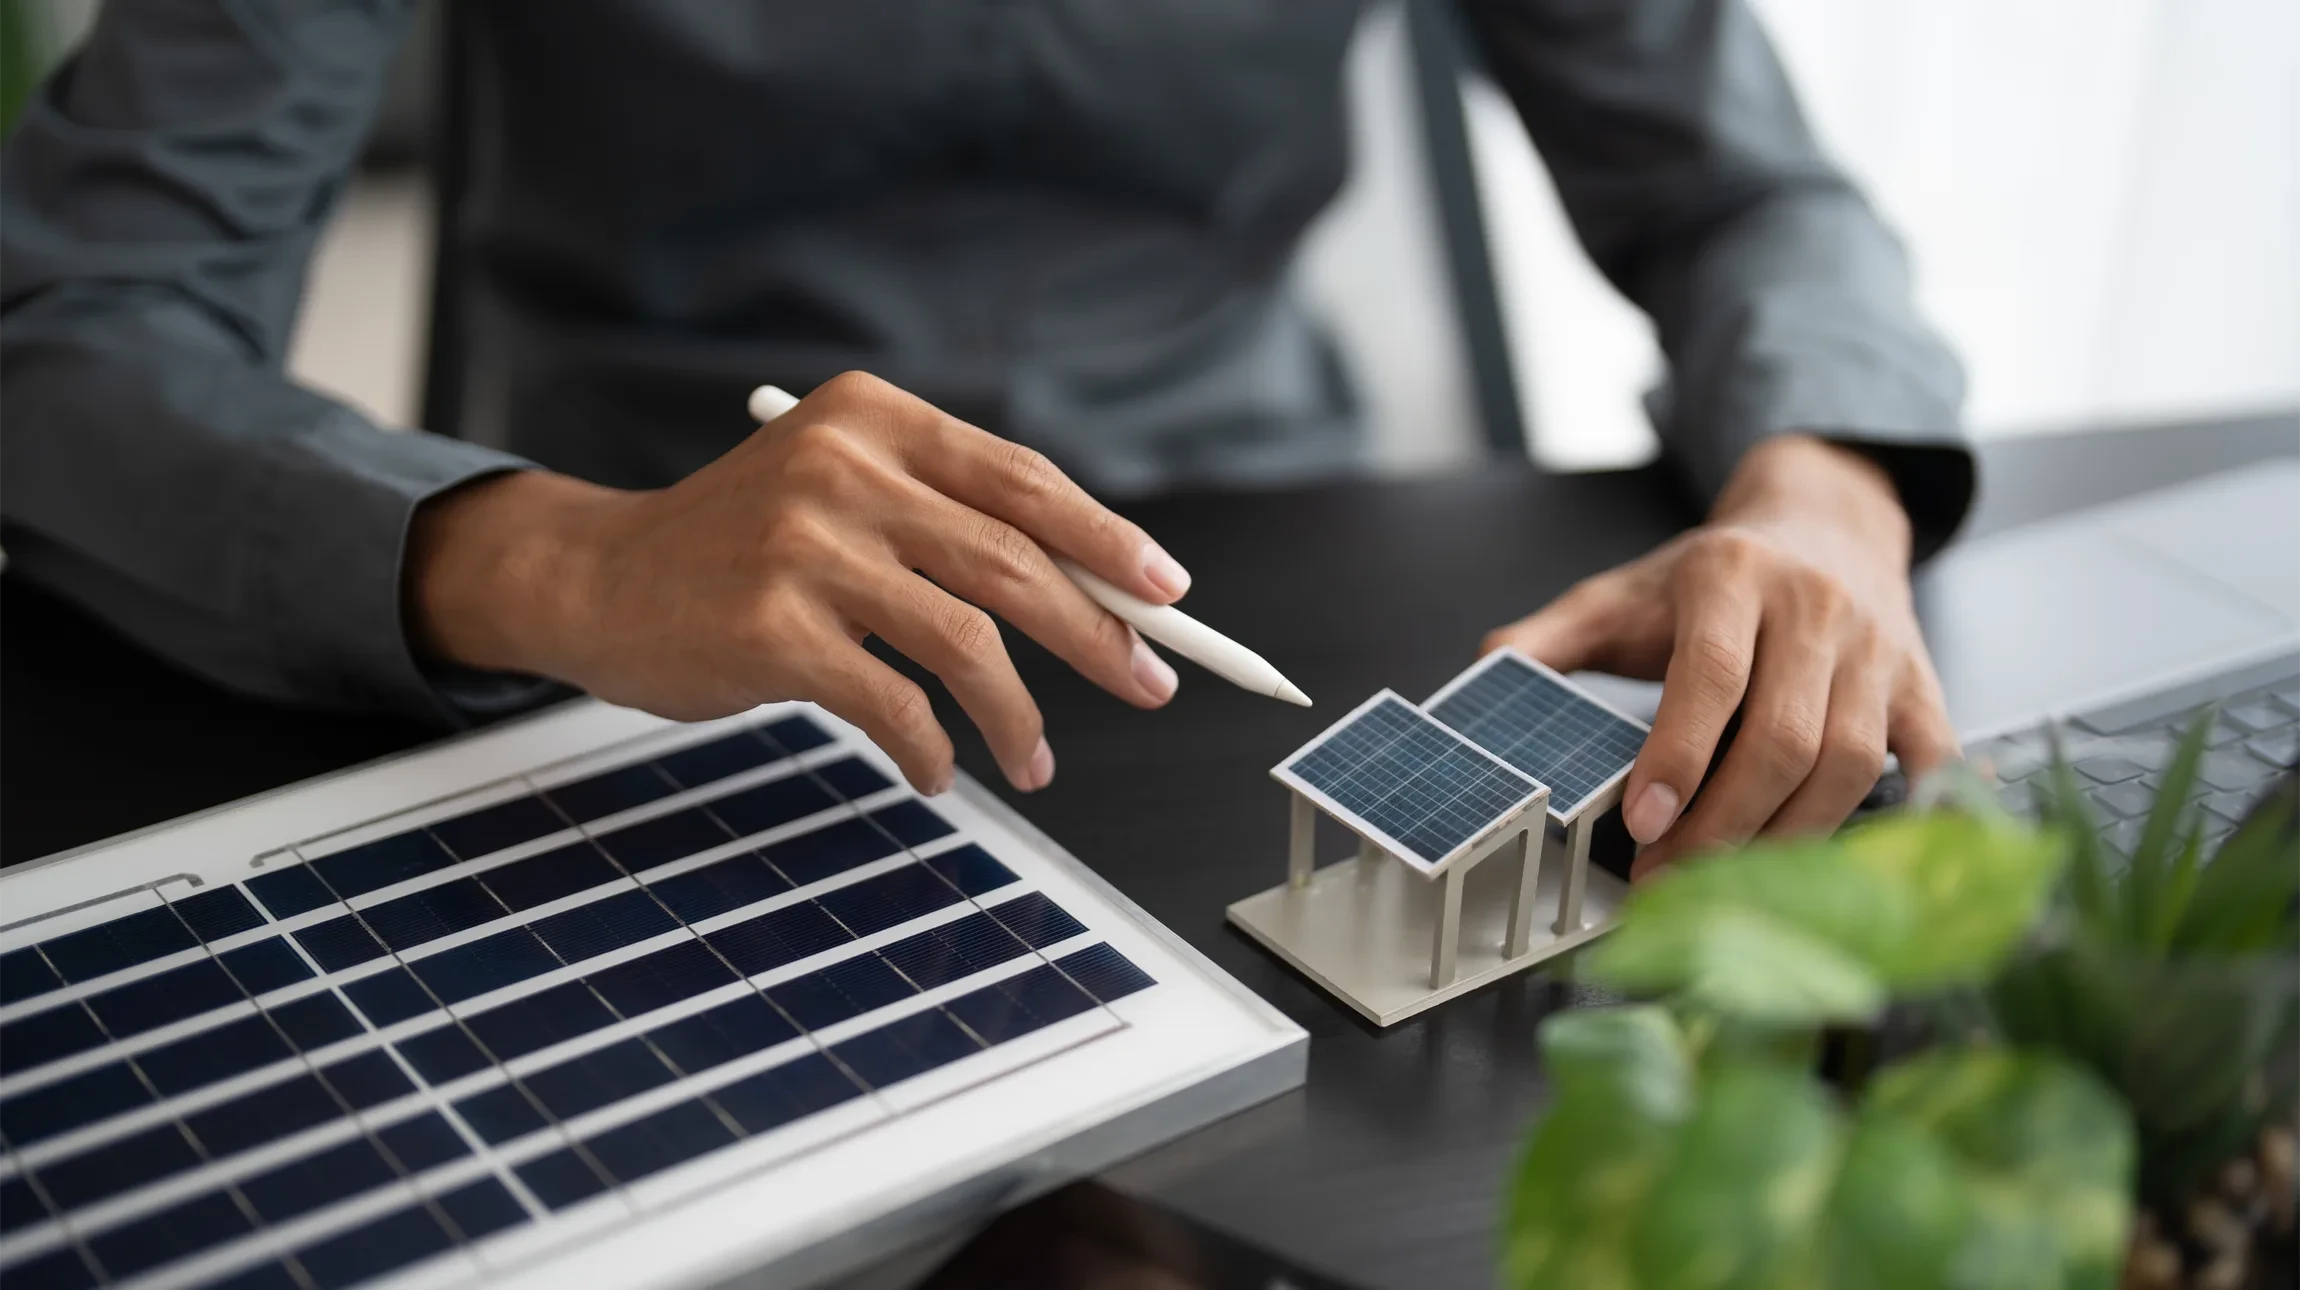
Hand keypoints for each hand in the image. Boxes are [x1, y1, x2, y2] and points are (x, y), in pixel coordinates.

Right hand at [407, 371, 1186, 794]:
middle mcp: (842, 468)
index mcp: (873, 418)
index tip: (1167, 592)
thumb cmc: (739, 545)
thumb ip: (946, 521)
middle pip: (1015, 560)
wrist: (596, 577)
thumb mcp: (839, 491)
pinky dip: (934, 749)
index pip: (1021, 479)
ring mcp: (803, 547)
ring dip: (1021, 715)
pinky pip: (895, 704)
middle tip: (1148, 684)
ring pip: (967, 642)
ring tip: (1037, 761)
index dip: (1106, 540)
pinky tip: (938, 771)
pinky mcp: (771, 629)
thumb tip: (1097, 597)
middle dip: (1099, 634)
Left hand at [1482, 434, 1957, 876]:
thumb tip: (1483, 673)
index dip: (1678, 756)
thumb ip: (1552, 636)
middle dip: (1722, 824)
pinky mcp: (1922, 688)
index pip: (1710, 675)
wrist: (1824, 523)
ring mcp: (1879, 651)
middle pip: (1783, 737)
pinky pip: (1927, 764)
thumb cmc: (1713, 576)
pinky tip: (1853, 866)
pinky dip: (1903, 819)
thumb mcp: (1624, 590)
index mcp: (1732, 577)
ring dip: (1785, 838)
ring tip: (1725, 881)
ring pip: (1849, 764)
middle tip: (1666, 880)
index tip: (1642, 823)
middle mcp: (1816, 608)